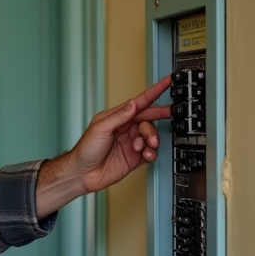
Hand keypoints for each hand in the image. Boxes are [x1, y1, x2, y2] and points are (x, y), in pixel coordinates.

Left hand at [36, 76, 171, 216]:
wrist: (83, 174)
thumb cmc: (86, 150)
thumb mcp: (101, 129)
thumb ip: (119, 116)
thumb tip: (133, 104)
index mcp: (117, 118)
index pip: (139, 102)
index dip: (154, 92)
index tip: (167, 82)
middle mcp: (126, 128)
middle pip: (149, 117)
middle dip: (160, 115)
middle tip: (171, 112)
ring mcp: (131, 142)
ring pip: (151, 135)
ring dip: (152, 138)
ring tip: (147, 144)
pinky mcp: (135, 157)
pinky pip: (150, 152)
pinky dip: (151, 152)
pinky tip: (145, 154)